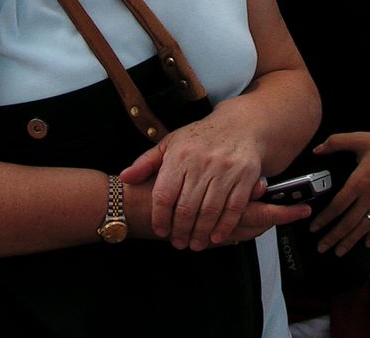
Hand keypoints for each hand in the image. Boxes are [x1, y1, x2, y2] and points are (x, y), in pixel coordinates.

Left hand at [120, 112, 267, 250]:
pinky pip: (233, 208)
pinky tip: (216, 236)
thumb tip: (125, 178)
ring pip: (209, 211)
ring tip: (195, 244)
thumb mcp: (171, 143)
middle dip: (180, 231)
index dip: (160, 218)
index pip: (164, 195)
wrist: (241, 125)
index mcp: (180, 155)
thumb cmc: (201, 137)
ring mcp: (225, 170)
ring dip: (200, 233)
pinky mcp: (245, 176)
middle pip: (186, 208)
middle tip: (179, 243)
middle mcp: (202, 162)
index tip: (161, 231)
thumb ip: (146, 162)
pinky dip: (224, 226)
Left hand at [308, 124, 369, 255]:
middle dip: (334, 237)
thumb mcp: (360, 138)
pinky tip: (367, 243)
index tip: (314, 228)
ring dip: (350, 241)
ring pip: (363, 227)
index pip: (338, 206)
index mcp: (359, 182)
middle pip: (349, 222)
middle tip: (321, 248)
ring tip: (339, 252)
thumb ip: (336, 142)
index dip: (324, 219)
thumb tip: (317, 149)